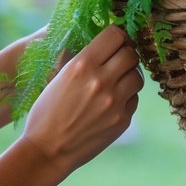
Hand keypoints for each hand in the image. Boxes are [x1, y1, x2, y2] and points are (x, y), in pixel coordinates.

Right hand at [21, 26, 142, 176]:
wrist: (47, 151)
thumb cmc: (47, 112)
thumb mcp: (59, 77)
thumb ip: (83, 59)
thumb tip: (104, 43)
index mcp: (82, 65)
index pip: (115, 35)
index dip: (117, 35)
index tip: (115, 40)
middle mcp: (101, 81)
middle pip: (131, 53)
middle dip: (125, 54)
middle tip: (118, 60)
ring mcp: (115, 102)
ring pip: (137, 76)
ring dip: (129, 75)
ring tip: (116, 81)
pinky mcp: (122, 120)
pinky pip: (135, 98)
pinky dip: (127, 97)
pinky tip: (112, 102)